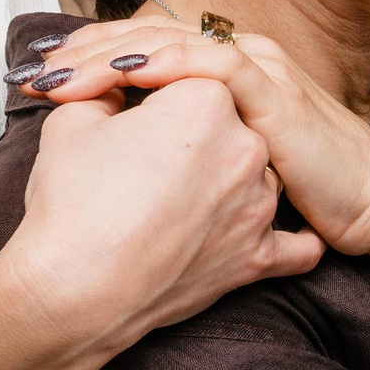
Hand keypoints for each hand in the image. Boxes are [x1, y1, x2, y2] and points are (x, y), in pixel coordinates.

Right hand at [0, 77, 324, 354]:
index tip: (127, 115)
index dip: (152, 95)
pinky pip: (295, 246)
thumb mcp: (73, 121)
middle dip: (192, 136)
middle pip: (226, 124)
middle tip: (145, 160)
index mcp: (207, 99)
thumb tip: (114, 89)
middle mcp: (247, 145)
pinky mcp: (257, 257)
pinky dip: (295, 239)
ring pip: (258, 175)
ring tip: (181, 199)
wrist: (74, 289)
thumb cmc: (71, 202)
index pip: (188, 80)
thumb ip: (103, 91)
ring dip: (231, 180)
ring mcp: (258, 204)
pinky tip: (297, 233)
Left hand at [24, 20, 369, 262]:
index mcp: (219, 70)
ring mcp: (255, 67)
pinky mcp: (272, 90)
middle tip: (28, 70)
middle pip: (142, 37)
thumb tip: (120, 160)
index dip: (84, 57)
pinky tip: (118, 74)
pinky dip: (160, 65)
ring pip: (166, 43)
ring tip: (56, 73)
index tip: (34, 76)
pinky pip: (208, 64)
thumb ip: (184, 151)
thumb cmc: (302, 191)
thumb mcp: (226, 167)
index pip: (139, 48)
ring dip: (105, 56)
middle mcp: (234, 56)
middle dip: (80, 51)